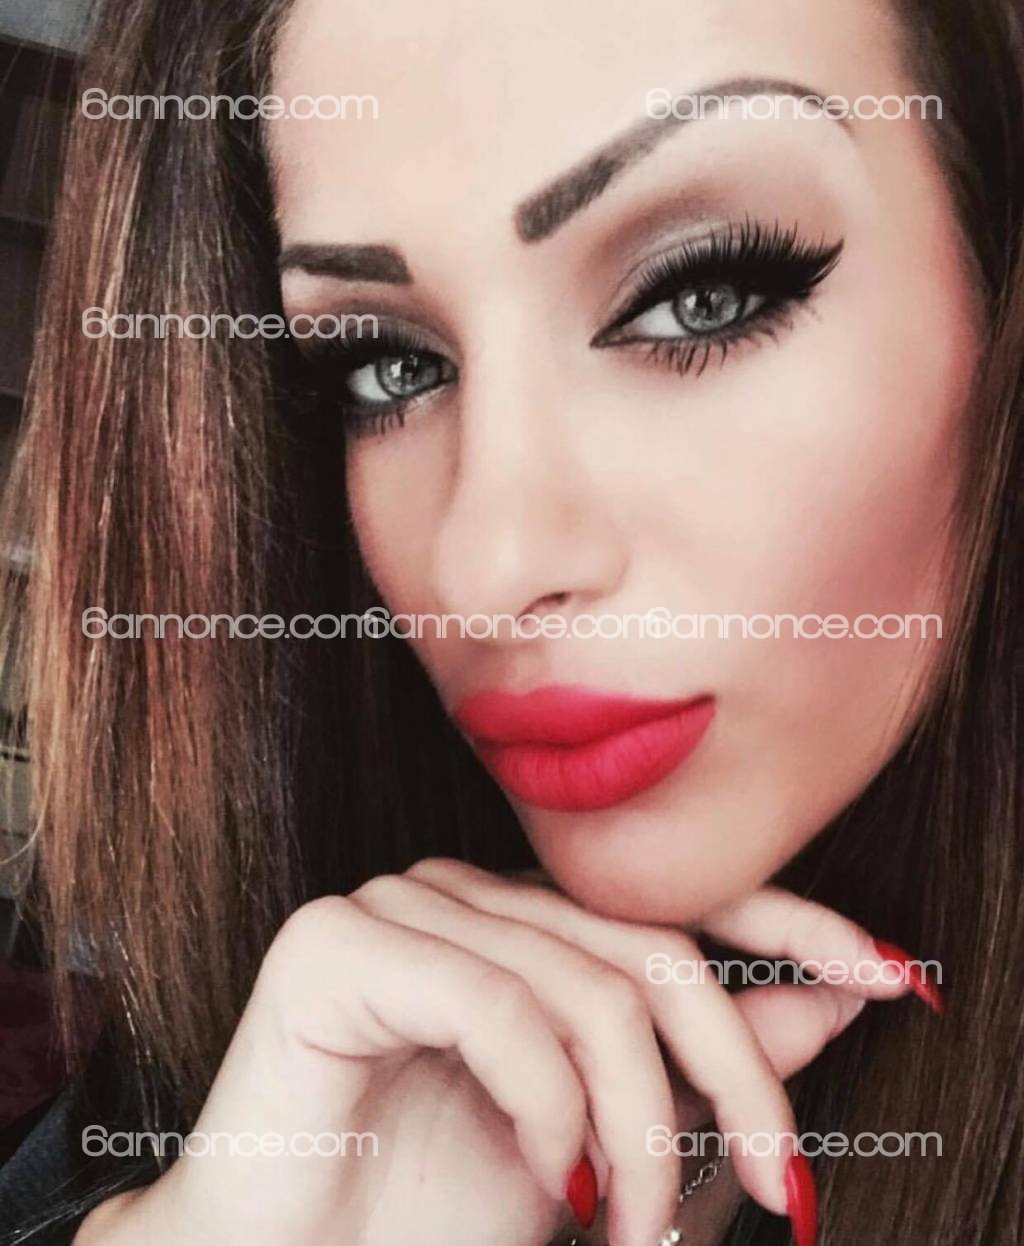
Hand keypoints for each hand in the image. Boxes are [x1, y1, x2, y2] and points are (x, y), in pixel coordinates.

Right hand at [75, 859, 924, 1245]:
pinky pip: (493, 1005)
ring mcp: (398, 905)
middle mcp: (464, 892)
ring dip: (638, 1130)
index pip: (669, 894)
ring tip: (630, 1226)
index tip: (886, 973)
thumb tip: (830, 1001)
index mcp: (521, 922)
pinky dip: (546, 1107)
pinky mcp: (335, 943)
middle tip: (776, 1188)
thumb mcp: (601, 1142)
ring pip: (582, 987)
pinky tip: (548, 1177)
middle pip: (647, 949)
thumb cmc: (431, 1212)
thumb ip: (701, 1066)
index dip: (787, 922)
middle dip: (732, 1077)